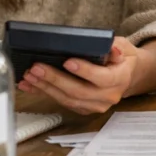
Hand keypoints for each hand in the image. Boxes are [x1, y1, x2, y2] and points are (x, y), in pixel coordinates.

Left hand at [17, 37, 138, 114]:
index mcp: (120, 79)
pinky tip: (30, 85)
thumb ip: (115, 47)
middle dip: (55, 79)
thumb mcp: (123, 47)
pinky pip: (61, 102)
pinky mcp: (83, 109)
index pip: (102, 78)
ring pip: (67, 99)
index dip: (84, 71)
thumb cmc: (122, 59)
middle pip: (79, 91)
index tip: (67, 61)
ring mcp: (95, 105)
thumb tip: (111, 48)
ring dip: (46, 88)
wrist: (126, 76)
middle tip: (37, 68)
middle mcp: (108, 96)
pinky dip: (44, 93)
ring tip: (30, 76)